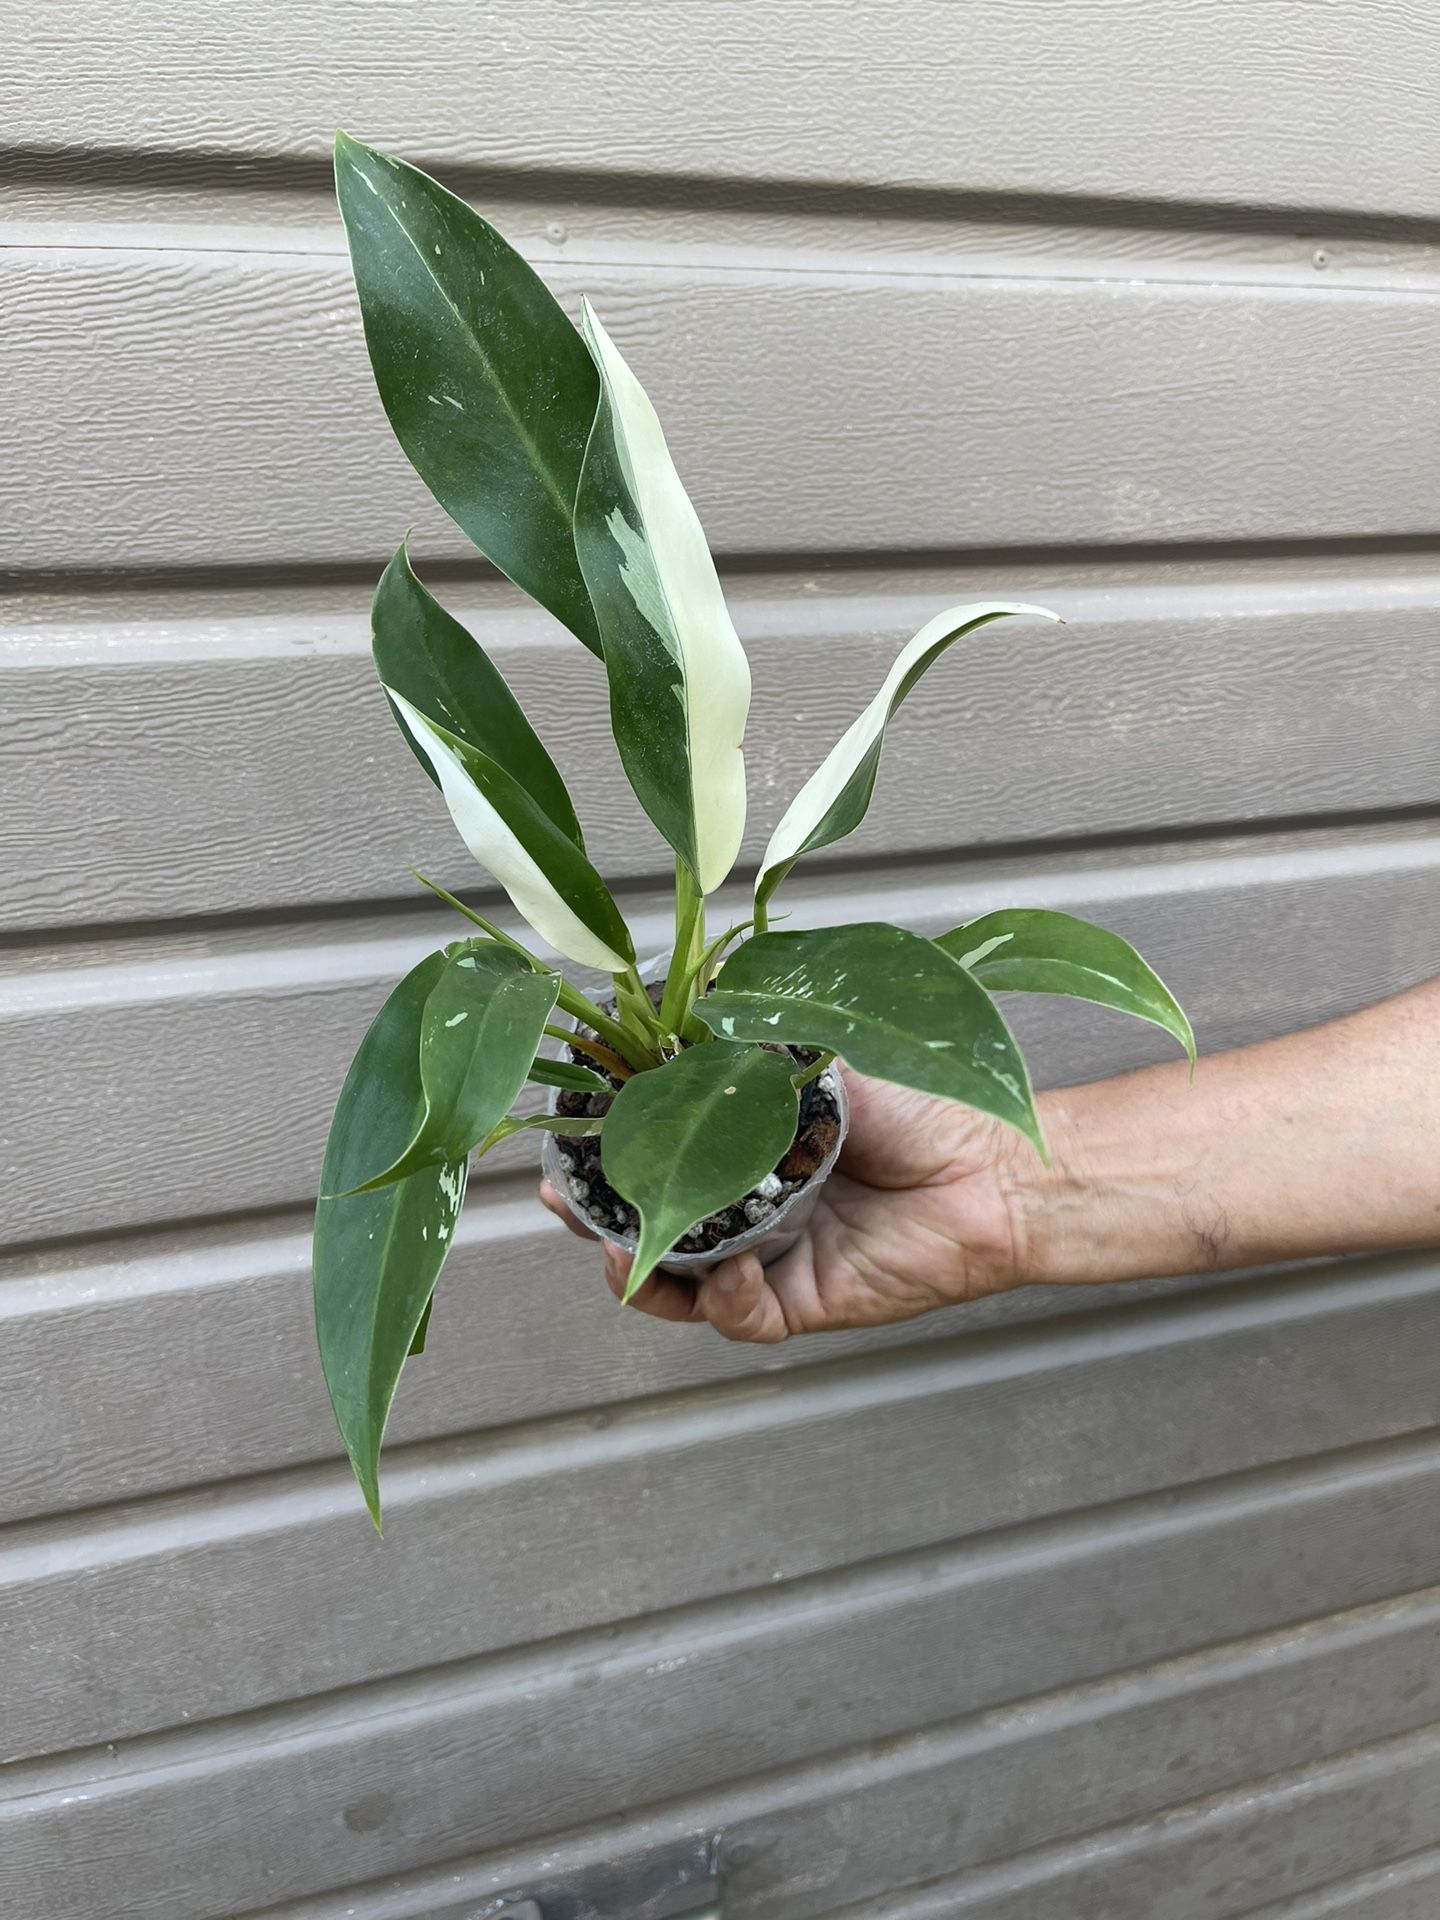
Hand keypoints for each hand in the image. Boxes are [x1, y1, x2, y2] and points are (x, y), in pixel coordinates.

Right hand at [539, 1065, 1031, 1343]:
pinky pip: (745, 1318)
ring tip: (619, 1251)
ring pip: (684, 1286)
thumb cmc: (927, 1108)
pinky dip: (725, 1301)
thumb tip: (689, 1009)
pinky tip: (727, 1273)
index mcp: (750, 1151)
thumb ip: (758, 1047)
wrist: (999, 1167)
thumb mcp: (827, 1060)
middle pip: (654, 1229)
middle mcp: (754, 1209)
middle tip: (567, 1201)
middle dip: (600, 1220)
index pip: (659, 1158)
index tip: (566, 1138)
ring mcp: (777, 1260)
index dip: (607, 1155)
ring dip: (643, 1273)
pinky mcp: (808, 1302)